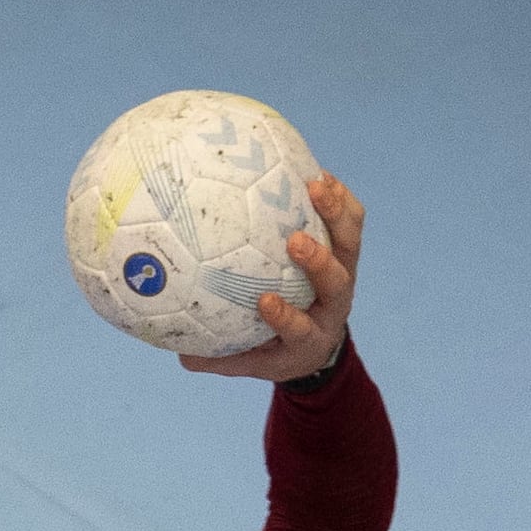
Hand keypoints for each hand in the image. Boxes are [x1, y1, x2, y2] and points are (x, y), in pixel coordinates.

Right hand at [181, 171, 362, 382]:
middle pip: (337, 283)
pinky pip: (351, 218)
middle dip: (319, 262)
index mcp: (309, 338)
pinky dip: (337, 195)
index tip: (265, 302)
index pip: (301, 330)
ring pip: (349, 244)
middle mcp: (333, 306)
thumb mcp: (249, 360)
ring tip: (313, 185)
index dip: (286, 317)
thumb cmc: (274, 348)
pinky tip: (313, 170)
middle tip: (294, 240)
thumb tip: (179, 351)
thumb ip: (217, 358)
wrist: (318, 341)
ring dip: (334, 215)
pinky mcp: (348, 250)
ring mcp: (345, 274)